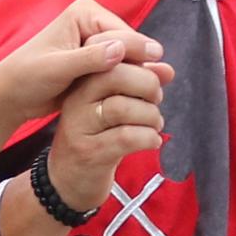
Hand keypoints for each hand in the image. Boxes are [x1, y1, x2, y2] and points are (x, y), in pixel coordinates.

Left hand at [0, 0, 156, 127]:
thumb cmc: (27, 77)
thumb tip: (120, 49)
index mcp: (84, 13)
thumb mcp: (57, 68)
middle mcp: (93, 21)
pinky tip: (141, 96)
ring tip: (155, 92)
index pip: (122, 31)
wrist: (12, 95)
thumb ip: (88, 59)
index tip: (156, 68)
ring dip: (138, 75)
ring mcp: (95, 41)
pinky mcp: (96, 60)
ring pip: (127, 58)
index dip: (139, 51)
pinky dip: (128, 82)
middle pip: (129, 44)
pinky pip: (119, 70)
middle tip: (159, 86)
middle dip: (141, 64)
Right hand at [42, 49, 174, 216]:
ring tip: (155, 124)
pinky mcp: (90, 153)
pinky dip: (148, 138)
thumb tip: (167, 70)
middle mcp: (76, 101)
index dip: (139, 58)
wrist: (68, 180)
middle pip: (115, 75)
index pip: (110, 55)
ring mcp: (80, 127)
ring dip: (151, 115)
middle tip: (156, 100)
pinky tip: (152, 141)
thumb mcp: (114, 106)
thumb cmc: (97, 137)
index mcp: (81, 83)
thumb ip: (138, 84)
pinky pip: (126, 137)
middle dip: (148, 85)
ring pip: (123, 107)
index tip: (157, 73)